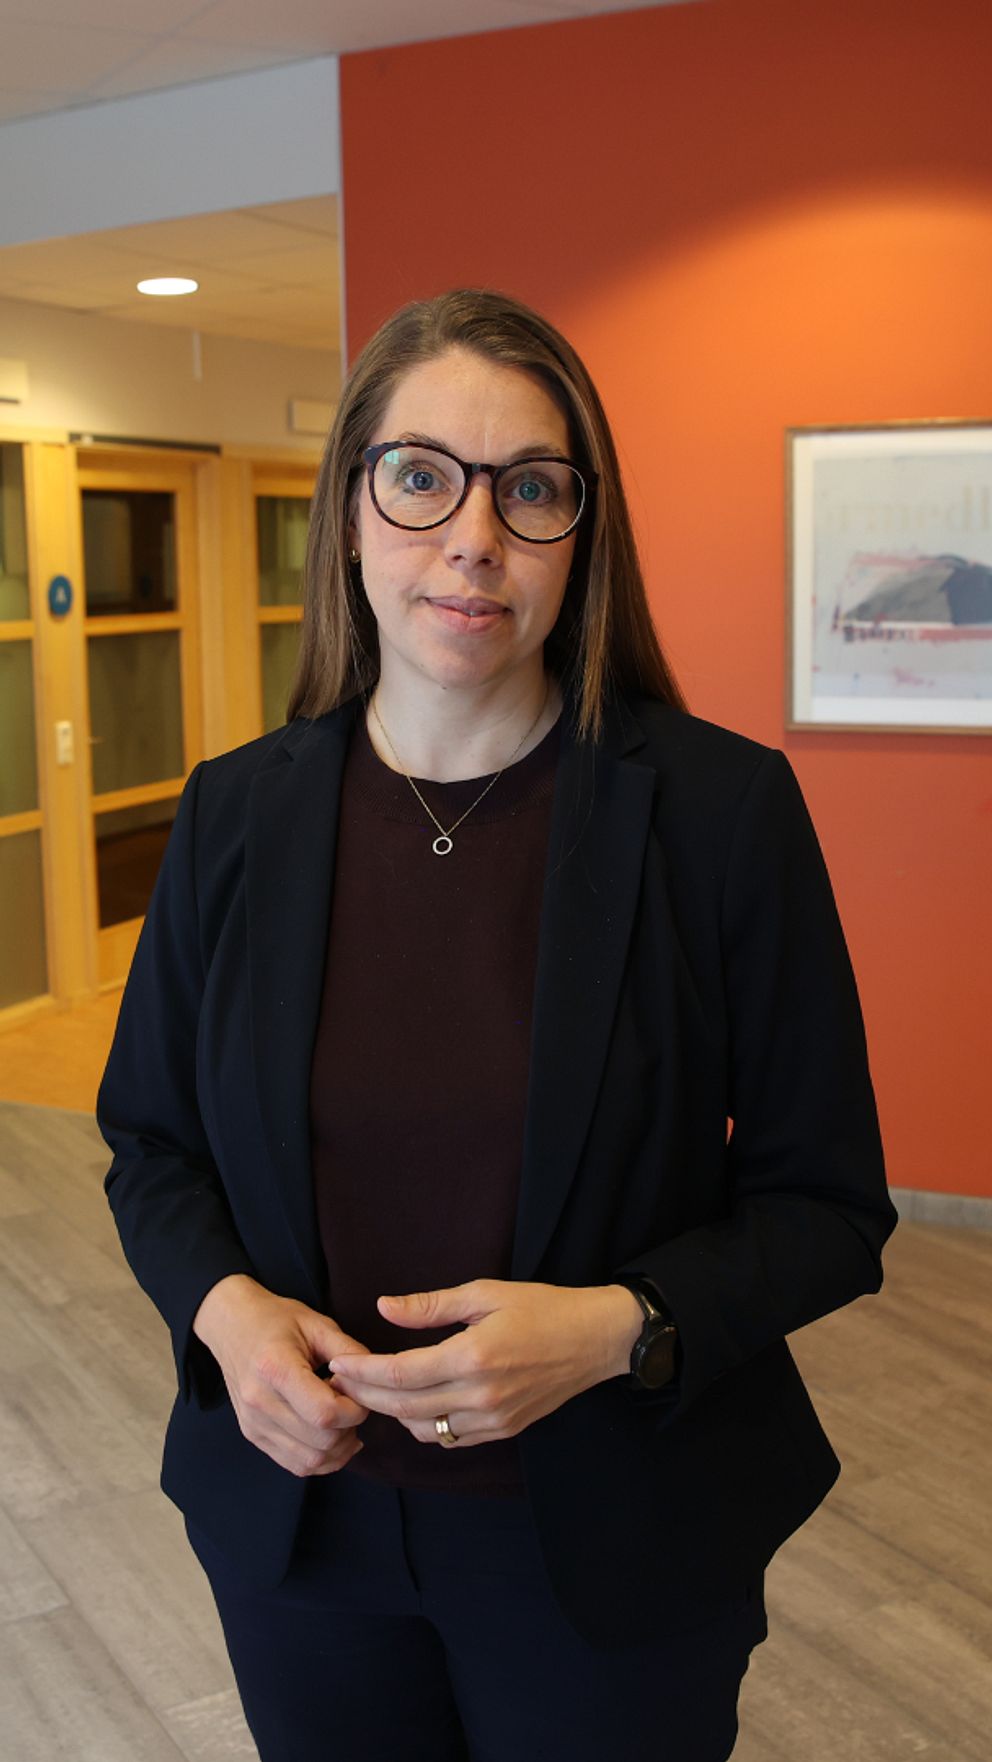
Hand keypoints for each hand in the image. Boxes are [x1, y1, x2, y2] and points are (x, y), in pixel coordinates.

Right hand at [192, 1274, 369, 1475]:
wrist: (232, 1326)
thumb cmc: (275, 1320)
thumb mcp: (316, 1323)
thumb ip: (349, 1350)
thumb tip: (375, 1378)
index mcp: (274, 1368)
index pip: (324, 1413)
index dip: (354, 1410)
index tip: (357, 1391)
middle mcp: (259, 1401)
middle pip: (320, 1441)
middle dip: (349, 1428)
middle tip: (351, 1403)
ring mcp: (253, 1423)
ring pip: (310, 1461)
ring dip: (338, 1448)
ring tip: (341, 1419)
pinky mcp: (253, 1435)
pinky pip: (295, 1464)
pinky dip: (321, 1458)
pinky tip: (330, 1435)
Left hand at [328, 1279, 641, 1447]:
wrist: (595, 1340)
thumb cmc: (542, 1308)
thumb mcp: (485, 1294)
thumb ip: (431, 1306)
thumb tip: (384, 1307)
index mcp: (473, 1356)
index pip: (401, 1374)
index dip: (363, 1371)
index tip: (337, 1362)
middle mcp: (481, 1395)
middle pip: (404, 1407)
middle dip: (366, 1395)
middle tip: (341, 1380)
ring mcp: (493, 1419)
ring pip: (423, 1430)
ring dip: (393, 1414)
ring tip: (373, 1391)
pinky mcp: (503, 1430)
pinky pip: (450, 1438)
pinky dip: (424, 1425)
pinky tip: (415, 1405)